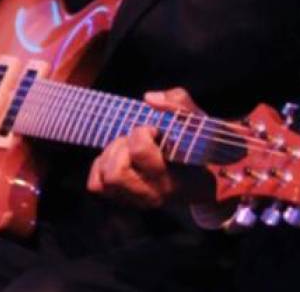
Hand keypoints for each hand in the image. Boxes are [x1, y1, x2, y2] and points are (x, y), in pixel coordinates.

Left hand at [87, 87, 201, 209]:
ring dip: (111, 156)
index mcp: (173, 177)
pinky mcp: (123, 200)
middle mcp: (153, 194)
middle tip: (136, 141)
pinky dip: (101, 167)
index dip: (142, 132)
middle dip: (121, 147)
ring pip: (105, 179)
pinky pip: (97, 185)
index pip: (139, 152)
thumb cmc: (198, 147)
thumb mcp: (198, 123)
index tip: (155, 131)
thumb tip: (149, 98)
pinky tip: (119, 159)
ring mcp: (137, 201)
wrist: (201, 181)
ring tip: (129, 149)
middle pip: (115, 172)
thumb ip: (179, 104)